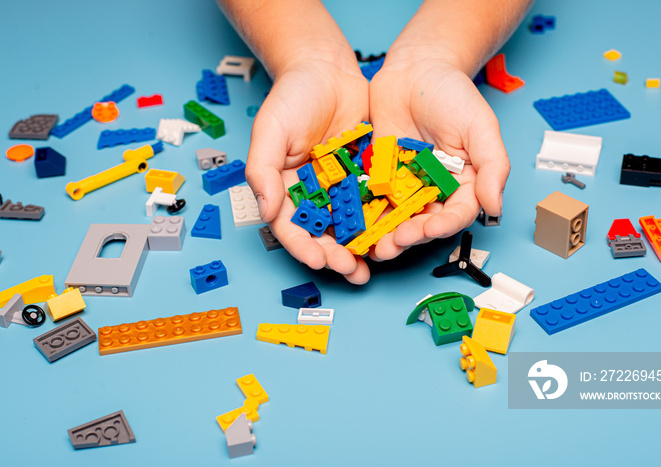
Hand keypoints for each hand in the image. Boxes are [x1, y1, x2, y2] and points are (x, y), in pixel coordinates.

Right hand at [245, 54, 371, 283]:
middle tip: (351, 271)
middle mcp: (312, 193)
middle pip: (322, 233)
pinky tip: (391, 234)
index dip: (303, 246)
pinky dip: (380, 221)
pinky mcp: (365, 176)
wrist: (327, 69)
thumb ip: (263, 169)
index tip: (319, 260)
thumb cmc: (292, 96)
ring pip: (349, 225)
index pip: (290, 227)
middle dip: (335, 255)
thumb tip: (265, 210)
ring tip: (370, 266)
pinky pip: (373, 202)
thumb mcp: (270, 129)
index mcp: (285, 188)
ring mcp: (340, 186)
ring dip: (359, 248)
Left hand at [367, 54, 509, 260]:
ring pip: (396, 218)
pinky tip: (354, 224)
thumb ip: (493, 165)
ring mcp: (405, 184)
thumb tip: (496, 206)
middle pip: (423, 222)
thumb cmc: (453, 94)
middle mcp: (434, 189)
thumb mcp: (480, 126)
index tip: (429, 230)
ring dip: (385, 235)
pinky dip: (364, 214)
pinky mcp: (379, 175)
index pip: (456, 214)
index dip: (443, 226)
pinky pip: (371, 199)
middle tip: (394, 244)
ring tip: (373, 246)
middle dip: (409, 237)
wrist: (416, 69)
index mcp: (463, 183)